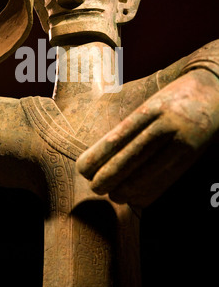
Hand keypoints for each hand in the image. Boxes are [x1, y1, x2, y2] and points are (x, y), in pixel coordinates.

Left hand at [77, 69, 218, 207]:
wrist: (214, 89)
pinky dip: (147, 192)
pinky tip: (134, 197)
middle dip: (109, 176)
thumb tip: (106, 153)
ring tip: (113, 194)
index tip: (82, 169)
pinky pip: (167, 178)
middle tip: (94, 187)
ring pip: (148, 171)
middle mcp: (165, 122)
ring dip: (127, 188)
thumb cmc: (175, 97)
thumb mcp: (152, 102)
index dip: (98, 155)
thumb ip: (132, 123)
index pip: (119, 135)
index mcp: (150, 107)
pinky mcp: (193, 152)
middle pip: (131, 156)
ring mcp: (181, 138)